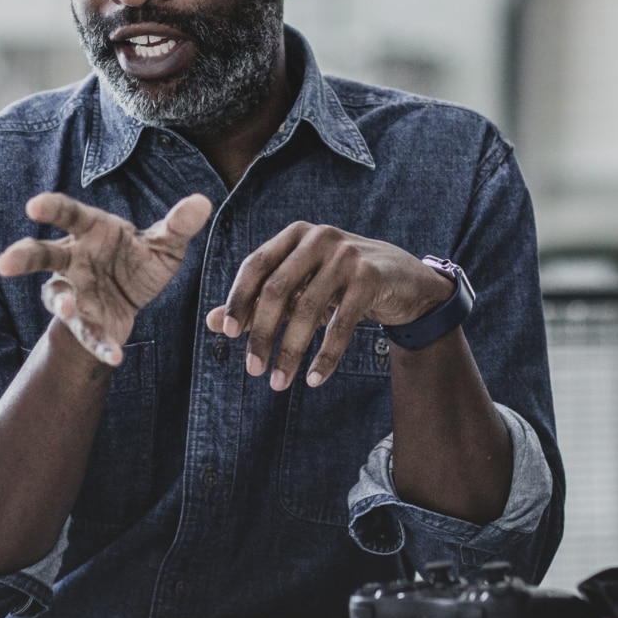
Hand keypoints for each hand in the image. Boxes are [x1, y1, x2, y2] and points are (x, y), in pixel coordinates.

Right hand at [0, 192, 213, 365]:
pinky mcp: (85, 323)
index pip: (68, 214)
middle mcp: (72, 259)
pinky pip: (88, 334)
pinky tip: (114, 356)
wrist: (132, 299)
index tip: (33, 206)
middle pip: (42, 255)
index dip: (51, 209)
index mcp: (89, 230)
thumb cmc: (138, 260)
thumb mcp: (164, 244)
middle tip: (5, 262)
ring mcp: (73, 292)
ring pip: (56, 297)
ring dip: (59, 305)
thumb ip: (180, 225)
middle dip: (23, 257)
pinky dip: (100, 345)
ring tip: (64, 310)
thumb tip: (203, 202)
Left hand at [207, 223, 455, 389]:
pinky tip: (314, 378)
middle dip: (262, 333)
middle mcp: (319, 239)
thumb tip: (213, 324)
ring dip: (290, 351)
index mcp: (296, 235)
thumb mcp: (302, 285)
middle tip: (252, 370)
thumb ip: (261, 300)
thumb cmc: (343, 282)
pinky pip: (341, 323)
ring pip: (308, 310)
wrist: (405, 279)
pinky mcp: (371, 278)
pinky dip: (326, 355)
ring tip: (278, 382)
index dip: (238, 298)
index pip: (256, 265)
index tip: (227, 333)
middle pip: (278, 289)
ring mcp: (347, 256)